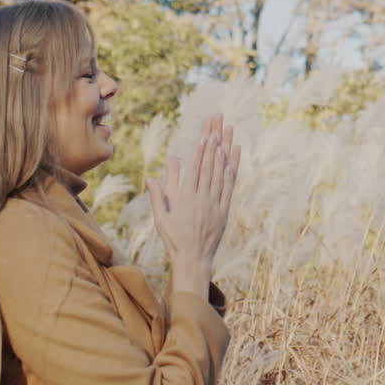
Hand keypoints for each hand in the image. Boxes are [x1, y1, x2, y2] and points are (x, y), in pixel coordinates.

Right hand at [146, 114, 239, 298]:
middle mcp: (202, 198)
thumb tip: (151, 176)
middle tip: (216, 125)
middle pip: (209, 165)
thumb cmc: (173, 238)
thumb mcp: (161, 217)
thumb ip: (157, 195)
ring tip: (226, 134)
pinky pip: (229, 187)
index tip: (204, 135)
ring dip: (223, 152)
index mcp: (186, 198)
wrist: (193, 260)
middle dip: (213, 143)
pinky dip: (231, 172)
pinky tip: (232, 158)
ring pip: (220, 173)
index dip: (200, 150)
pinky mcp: (224, 211)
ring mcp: (215, 204)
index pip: (194, 169)